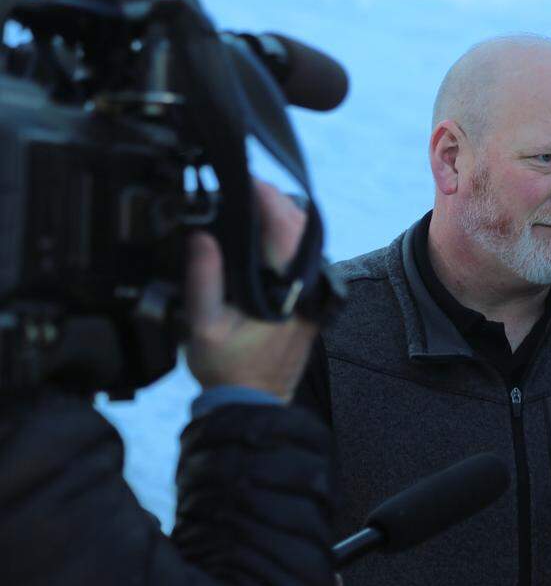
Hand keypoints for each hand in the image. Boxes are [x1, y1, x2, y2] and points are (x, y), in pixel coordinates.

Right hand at [184, 180, 317, 400]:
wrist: (253, 404)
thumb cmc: (227, 370)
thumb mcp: (202, 326)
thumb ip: (203, 279)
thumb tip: (201, 237)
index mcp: (286, 293)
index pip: (285, 231)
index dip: (267, 201)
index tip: (247, 181)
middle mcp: (307, 291)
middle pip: (302, 230)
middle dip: (276, 202)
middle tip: (247, 185)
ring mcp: (313, 297)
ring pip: (307, 243)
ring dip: (284, 219)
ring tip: (254, 201)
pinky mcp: (311, 302)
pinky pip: (304, 259)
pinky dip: (288, 239)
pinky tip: (267, 232)